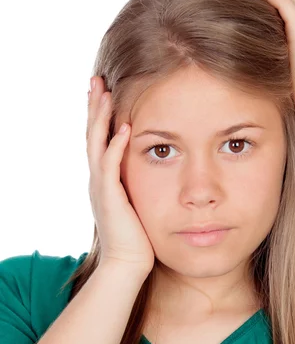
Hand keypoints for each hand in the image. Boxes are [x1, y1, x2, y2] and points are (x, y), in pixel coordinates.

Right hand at [86, 76, 154, 272]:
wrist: (127, 263)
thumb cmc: (137, 238)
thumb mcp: (136, 204)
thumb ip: (137, 186)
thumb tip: (152, 172)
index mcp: (104, 179)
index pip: (99, 140)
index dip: (100, 116)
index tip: (105, 92)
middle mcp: (98, 179)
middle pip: (92, 135)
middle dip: (94, 107)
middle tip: (96, 80)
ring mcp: (101, 187)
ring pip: (96, 144)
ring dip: (100, 117)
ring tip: (104, 91)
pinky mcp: (109, 197)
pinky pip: (110, 166)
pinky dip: (116, 146)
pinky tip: (125, 127)